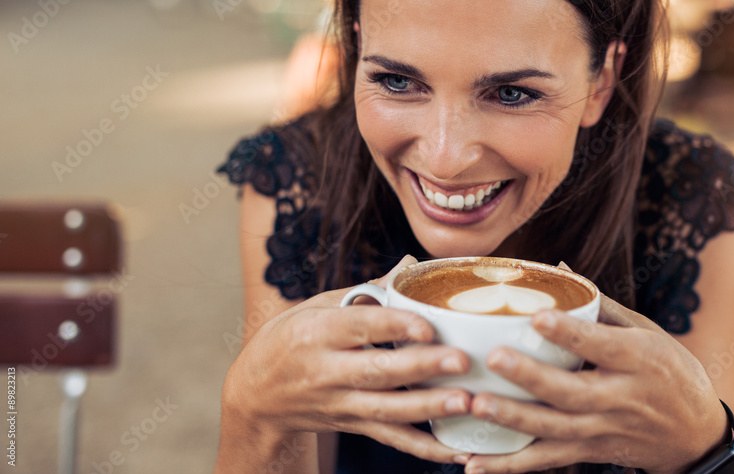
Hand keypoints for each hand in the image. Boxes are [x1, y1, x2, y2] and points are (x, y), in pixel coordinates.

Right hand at [221, 255, 473, 464]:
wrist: (255, 393)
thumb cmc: (293, 339)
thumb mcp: (318, 306)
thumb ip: (368, 291)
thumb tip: (410, 265)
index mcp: (317, 332)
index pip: (358, 327)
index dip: (393, 326)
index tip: (427, 325)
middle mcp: (325, 371)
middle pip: (377, 371)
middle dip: (420, 367)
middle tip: (460, 360)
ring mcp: (339, 403)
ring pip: (386, 409)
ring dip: (427, 408)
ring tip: (464, 401)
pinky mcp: (352, 425)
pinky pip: (391, 439)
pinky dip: (425, 448)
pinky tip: (456, 451)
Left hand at [463, 296, 728, 473]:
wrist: (696, 433)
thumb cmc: (668, 370)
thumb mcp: (648, 332)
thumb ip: (601, 306)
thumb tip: (557, 269)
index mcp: (640, 359)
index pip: (602, 345)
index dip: (570, 333)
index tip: (538, 316)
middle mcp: (623, 398)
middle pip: (573, 391)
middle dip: (532, 377)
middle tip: (494, 359)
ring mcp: (606, 430)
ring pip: (556, 429)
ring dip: (514, 420)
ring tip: (476, 405)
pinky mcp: (592, 452)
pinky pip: (548, 461)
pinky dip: (511, 466)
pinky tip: (475, 463)